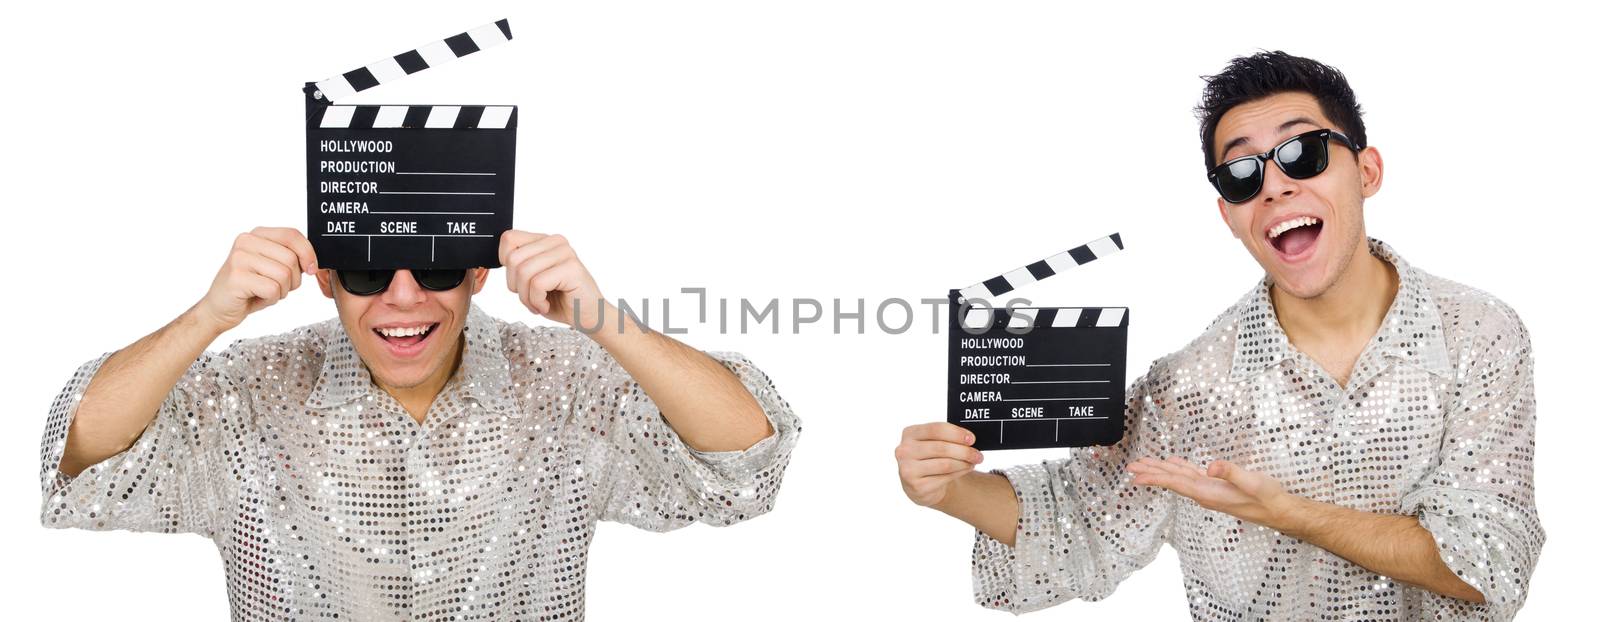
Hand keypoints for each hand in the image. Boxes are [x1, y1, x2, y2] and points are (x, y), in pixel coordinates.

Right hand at [194, 227, 316, 332]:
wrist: (219, 308)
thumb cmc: (250, 288)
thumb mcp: (272, 266)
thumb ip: (289, 256)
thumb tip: (313, 260)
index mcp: (257, 234)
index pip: (292, 235)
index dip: (308, 253)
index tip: (311, 268)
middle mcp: (246, 241)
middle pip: (291, 258)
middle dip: (294, 280)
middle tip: (278, 287)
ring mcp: (239, 258)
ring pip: (284, 275)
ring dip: (282, 291)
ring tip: (265, 292)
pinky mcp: (237, 277)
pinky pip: (273, 289)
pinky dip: (271, 299)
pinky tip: (257, 297)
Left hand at [498, 231, 604, 327]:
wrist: (588, 317)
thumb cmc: (560, 300)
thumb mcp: (531, 280)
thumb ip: (518, 265)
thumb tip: (499, 260)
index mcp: (544, 241)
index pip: (508, 238)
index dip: (505, 264)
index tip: (519, 281)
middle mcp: (555, 242)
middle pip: (513, 258)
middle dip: (515, 286)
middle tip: (530, 298)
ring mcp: (565, 253)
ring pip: (524, 272)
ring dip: (526, 297)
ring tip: (539, 303)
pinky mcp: (571, 268)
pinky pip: (537, 284)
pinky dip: (537, 301)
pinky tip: (547, 305)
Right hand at [896, 422, 983, 507]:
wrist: (919, 483)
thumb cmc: (929, 457)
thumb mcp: (932, 443)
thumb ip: (945, 438)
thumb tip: (969, 439)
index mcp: (909, 434)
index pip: (935, 429)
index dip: (956, 433)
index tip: (972, 439)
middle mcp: (904, 451)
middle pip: (942, 448)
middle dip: (964, 451)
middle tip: (978, 454)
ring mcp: (908, 470)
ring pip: (945, 464)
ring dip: (964, 463)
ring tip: (974, 462)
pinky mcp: (917, 486)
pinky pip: (945, 478)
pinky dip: (959, 473)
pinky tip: (965, 469)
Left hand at [1127, 456, 1296, 527]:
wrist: (1279, 511)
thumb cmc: (1268, 498)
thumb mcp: (1252, 482)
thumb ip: (1231, 473)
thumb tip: (1210, 467)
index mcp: (1208, 492)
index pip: (1176, 482)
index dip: (1155, 477)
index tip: (1137, 476)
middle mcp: (1205, 493)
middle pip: (1172, 480)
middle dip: (1151, 473)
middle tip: (1131, 467)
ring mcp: (1210, 491)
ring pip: (1180, 478)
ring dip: (1162, 470)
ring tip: (1145, 464)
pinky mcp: (1217, 487)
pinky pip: (1192, 477)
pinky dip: (1179, 469)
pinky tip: (1174, 464)